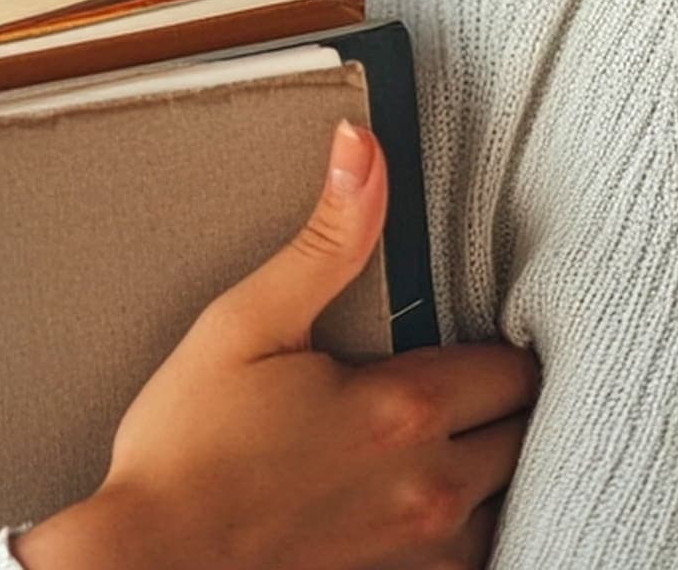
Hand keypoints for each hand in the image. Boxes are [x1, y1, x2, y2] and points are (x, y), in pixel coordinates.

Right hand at [14, 121, 537, 569]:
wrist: (150, 561)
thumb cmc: (187, 445)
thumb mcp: (248, 321)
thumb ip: (326, 238)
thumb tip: (364, 148)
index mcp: (403, 408)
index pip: (513, 366)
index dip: (504, 336)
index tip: (477, 320)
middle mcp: (432, 487)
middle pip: (527, 432)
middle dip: (506, 395)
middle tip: (465, 366)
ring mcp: (423, 552)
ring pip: (516, 497)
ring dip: (497, 460)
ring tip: (455, 427)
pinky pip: (481, 553)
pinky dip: (473, 519)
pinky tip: (424, 490)